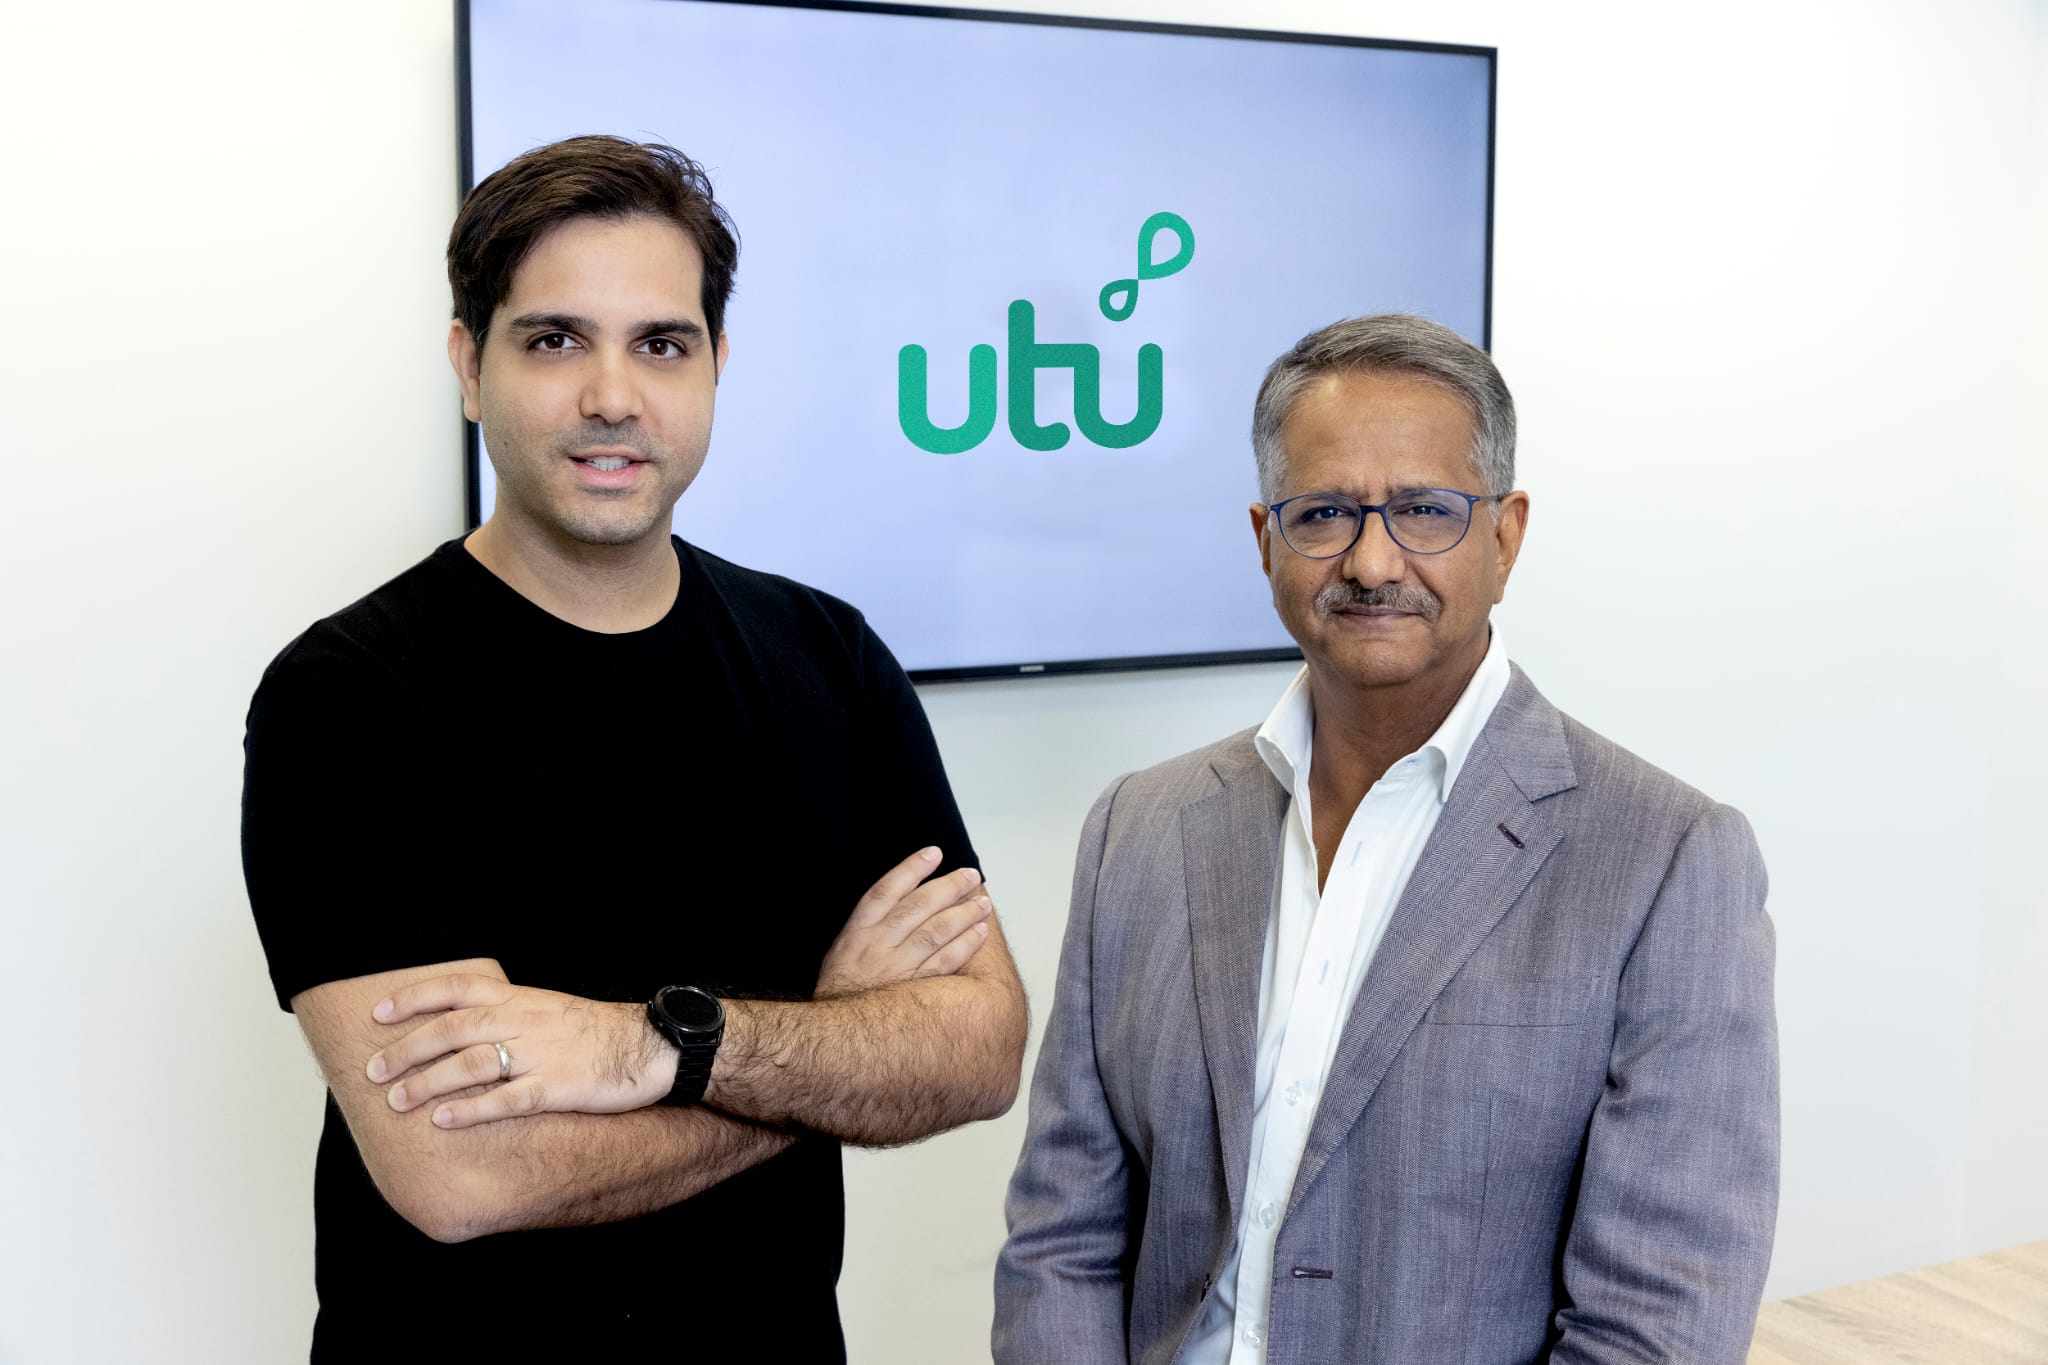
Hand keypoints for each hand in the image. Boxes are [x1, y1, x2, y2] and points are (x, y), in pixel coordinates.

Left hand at [365, 976, 672, 1128]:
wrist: (651, 1046)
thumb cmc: (597, 1033)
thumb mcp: (549, 1009)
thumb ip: (509, 1016)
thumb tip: (463, 1029)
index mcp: (521, 999)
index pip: (457, 989)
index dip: (414, 999)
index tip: (378, 1014)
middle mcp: (524, 1021)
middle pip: (452, 1028)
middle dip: (407, 1049)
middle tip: (374, 1070)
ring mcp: (540, 1054)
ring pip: (471, 1063)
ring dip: (428, 1082)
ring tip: (397, 1101)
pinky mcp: (557, 1086)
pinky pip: (506, 1099)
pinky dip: (470, 1110)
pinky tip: (443, 1121)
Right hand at [816, 846, 992, 997]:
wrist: (837, 1036)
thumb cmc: (843, 988)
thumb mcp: (842, 948)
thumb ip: (870, 923)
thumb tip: (905, 894)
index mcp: (857, 932)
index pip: (886, 891)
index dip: (911, 868)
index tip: (934, 853)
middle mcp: (877, 946)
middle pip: (918, 906)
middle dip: (949, 887)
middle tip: (971, 876)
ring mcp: (897, 968)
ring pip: (936, 931)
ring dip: (964, 914)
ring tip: (983, 902)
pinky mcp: (914, 990)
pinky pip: (945, 962)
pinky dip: (965, 945)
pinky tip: (979, 932)